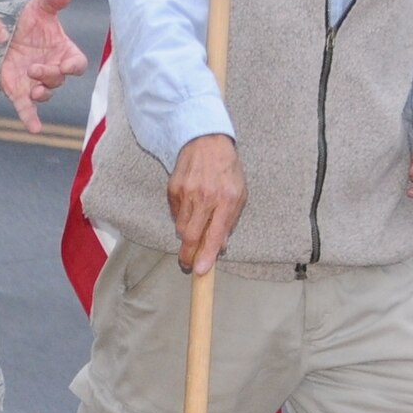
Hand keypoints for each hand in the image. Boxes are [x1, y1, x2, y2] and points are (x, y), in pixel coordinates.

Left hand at [0, 0, 86, 133]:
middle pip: (59, 79)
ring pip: (45, 94)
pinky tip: (34, 129)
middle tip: (35, 69)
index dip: (74, 66)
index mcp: (63, 51)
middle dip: (50, 76)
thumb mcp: (39, 7)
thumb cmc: (27, 18)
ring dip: (42, 94)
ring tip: (35, 90)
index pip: (77, 63)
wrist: (3, 29)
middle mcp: (52, 69)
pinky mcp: (19, 91)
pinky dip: (31, 119)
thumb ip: (52, 1)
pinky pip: (27, 108)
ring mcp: (36, 82)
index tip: (66, 65)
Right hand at [167, 134, 246, 275]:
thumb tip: (220, 247)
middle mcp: (205, 197)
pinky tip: (191, 207)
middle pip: (190, 235)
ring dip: (187, 234)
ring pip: (181, 227)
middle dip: (187, 254)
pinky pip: (175, 214)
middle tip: (187, 263)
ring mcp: (187, 192)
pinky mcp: (173, 188)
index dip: (206, 255)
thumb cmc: (227, 170)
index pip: (214, 234)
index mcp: (226, 199)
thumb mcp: (239, 195)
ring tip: (195, 225)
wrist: (207, 142)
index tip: (200, 270)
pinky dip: (181, 217)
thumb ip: (230, 222)